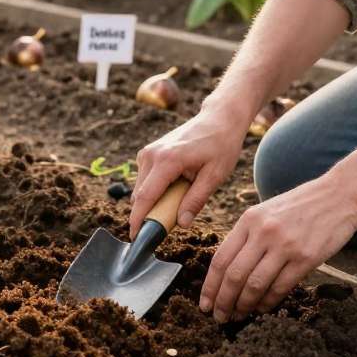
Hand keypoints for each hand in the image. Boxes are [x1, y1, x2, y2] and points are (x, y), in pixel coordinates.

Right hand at [130, 108, 247, 238]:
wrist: (218, 119)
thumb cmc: (220, 145)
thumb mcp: (215, 175)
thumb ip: (196, 200)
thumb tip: (181, 223)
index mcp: (167, 161)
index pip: (145, 197)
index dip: (138, 220)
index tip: (135, 237)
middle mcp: (151, 155)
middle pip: (141, 196)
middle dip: (150, 213)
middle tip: (172, 222)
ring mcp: (147, 152)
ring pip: (141, 189)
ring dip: (154, 201)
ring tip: (181, 198)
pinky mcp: (148, 153)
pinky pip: (145, 180)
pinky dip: (155, 190)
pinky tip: (176, 187)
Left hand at [199, 173, 356, 322]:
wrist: (340, 196)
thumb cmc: (300, 206)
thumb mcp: (265, 212)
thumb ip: (247, 236)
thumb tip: (228, 270)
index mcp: (248, 220)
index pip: (220, 259)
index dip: (210, 286)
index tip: (204, 304)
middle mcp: (263, 232)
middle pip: (234, 275)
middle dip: (223, 301)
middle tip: (218, 317)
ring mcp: (285, 245)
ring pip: (255, 285)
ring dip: (243, 305)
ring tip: (238, 316)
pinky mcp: (306, 258)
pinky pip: (280, 287)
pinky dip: (268, 302)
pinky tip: (262, 308)